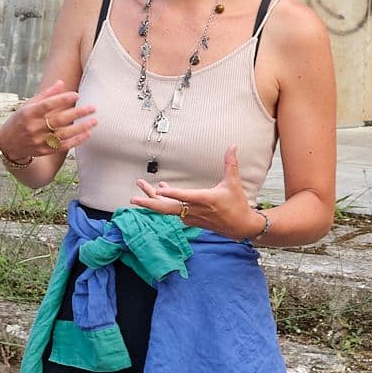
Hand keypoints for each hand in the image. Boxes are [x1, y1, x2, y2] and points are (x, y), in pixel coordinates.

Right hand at [1, 79, 96, 159]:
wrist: (7, 144)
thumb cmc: (19, 121)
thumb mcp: (28, 105)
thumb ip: (45, 95)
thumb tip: (61, 83)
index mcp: (28, 113)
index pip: (47, 105)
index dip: (62, 99)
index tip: (76, 94)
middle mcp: (34, 127)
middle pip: (59, 119)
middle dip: (77, 113)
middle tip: (92, 108)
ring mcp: (39, 140)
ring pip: (63, 134)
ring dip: (80, 128)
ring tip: (93, 121)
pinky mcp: (44, 150)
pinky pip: (62, 146)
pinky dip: (75, 141)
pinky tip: (86, 134)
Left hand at [132, 146, 258, 238]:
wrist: (239, 227)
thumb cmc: (237, 204)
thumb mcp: (233, 184)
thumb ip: (230, 164)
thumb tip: (232, 145)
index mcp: (205, 200)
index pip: (185, 196)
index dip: (172, 194)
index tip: (160, 190)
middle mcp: (194, 210)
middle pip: (167, 209)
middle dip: (149, 203)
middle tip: (133, 200)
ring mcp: (189, 216)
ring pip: (166, 209)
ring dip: (152, 199)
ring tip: (140, 184)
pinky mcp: (188, 219)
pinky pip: (172, 210)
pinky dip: (163, 201)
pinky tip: (160, 190)